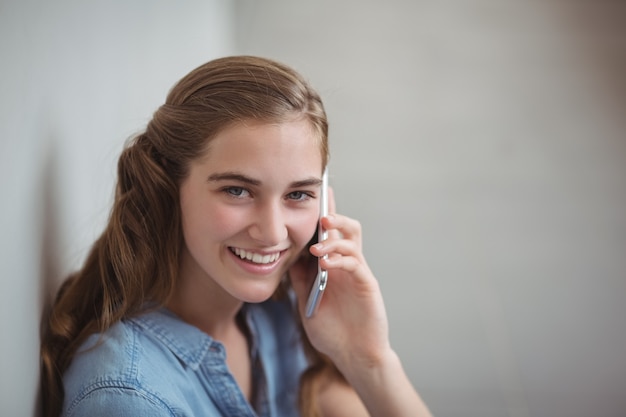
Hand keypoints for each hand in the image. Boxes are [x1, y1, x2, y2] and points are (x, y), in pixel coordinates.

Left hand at [289, 188, 391, 372]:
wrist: (352, 355)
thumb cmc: (332, 330)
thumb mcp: (307, 301)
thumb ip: (301, 279)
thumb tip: (287, 255)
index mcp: (334, 266)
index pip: (330, 234)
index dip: (325, 214)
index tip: (316, 195)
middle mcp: (347, 265)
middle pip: (347, 228)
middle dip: (333, 216)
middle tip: (319, 216)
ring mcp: (358, 273)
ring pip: (353, 240)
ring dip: (334, 238)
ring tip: (317, 246)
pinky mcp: (367, 285)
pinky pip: (356, 264)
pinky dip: (340, 260)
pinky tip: (325, 265)